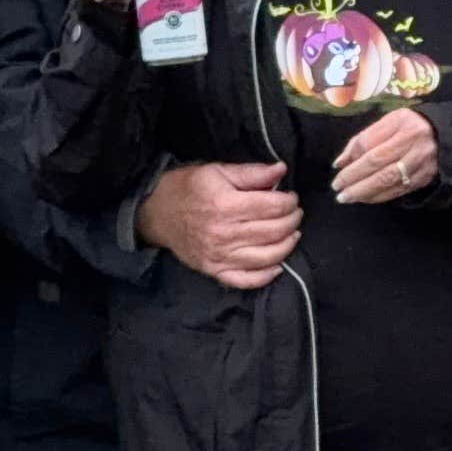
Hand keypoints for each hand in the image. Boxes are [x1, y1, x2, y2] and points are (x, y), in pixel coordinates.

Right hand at [138, 160, 300, 288]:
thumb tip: (281, 170)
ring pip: (266, 257)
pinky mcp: (215, 270)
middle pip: (273, 231)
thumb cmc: (186, 188)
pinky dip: (266, 276)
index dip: (289, 201)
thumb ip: (251, 172)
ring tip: (292, 234)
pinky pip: (246, 280)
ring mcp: (219, 256)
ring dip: (287, 245)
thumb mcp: (216, 171)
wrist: (156, 214)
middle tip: (295, 213)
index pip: (272, 206)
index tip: (291, 197)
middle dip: (292, 221)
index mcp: (225, 205)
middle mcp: (224, 233)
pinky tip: (278, 265)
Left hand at [328, 109, 438, 206]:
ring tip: (347, 197)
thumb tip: (341, 162)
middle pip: (380, 168)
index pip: (373, 147)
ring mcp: (421, 165)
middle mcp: (414, 146)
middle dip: (356, 182)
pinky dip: (379, 197)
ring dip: (365, 193)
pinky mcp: (424, 179)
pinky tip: (366, 199)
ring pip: (389, 183)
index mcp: (403, 126)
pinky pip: (399, 191)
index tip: (337, 171)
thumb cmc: (410, 125)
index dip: (353, 162)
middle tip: (339, 191)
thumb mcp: (389, 122)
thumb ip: (365, 139)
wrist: (445, 134)